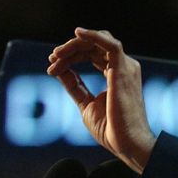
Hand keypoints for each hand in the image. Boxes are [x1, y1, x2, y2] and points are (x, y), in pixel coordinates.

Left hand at [48, 28, 155, 172]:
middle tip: (52, 59)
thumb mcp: (86, 103)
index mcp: (116, 74)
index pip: (92, 54)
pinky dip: (94, 36)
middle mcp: (123, 67)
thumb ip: (75, 85)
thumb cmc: (111, 129)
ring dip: (74, 45)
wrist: (125, 143)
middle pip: (93, 46)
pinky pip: (110, 44)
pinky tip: (77, 34)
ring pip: (98, 42)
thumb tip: (60, 70)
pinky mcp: (123, 70)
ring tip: (56, 54)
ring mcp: (125, 67)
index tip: (53, 68)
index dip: (71, 57)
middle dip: (69, 50)